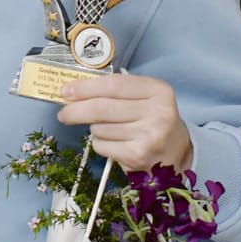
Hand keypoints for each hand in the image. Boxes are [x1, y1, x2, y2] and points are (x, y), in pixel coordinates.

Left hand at [56, 74, 193, 173]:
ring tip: (109, 129)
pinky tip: (114, 143)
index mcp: (159, 91)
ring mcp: (148, 136)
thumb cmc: (154, 120)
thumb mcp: (145, 98)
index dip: (85, 87)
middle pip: (102, 107)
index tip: (66, 91)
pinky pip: (102, 145)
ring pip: (100, 128)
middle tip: (63, 113)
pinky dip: (100, 143)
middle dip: (76, 110)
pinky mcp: (137, 156)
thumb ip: (116, 90)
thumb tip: (75, 91)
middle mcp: (157, 112)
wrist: (176, 153)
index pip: (113, 85)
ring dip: (95, 128)